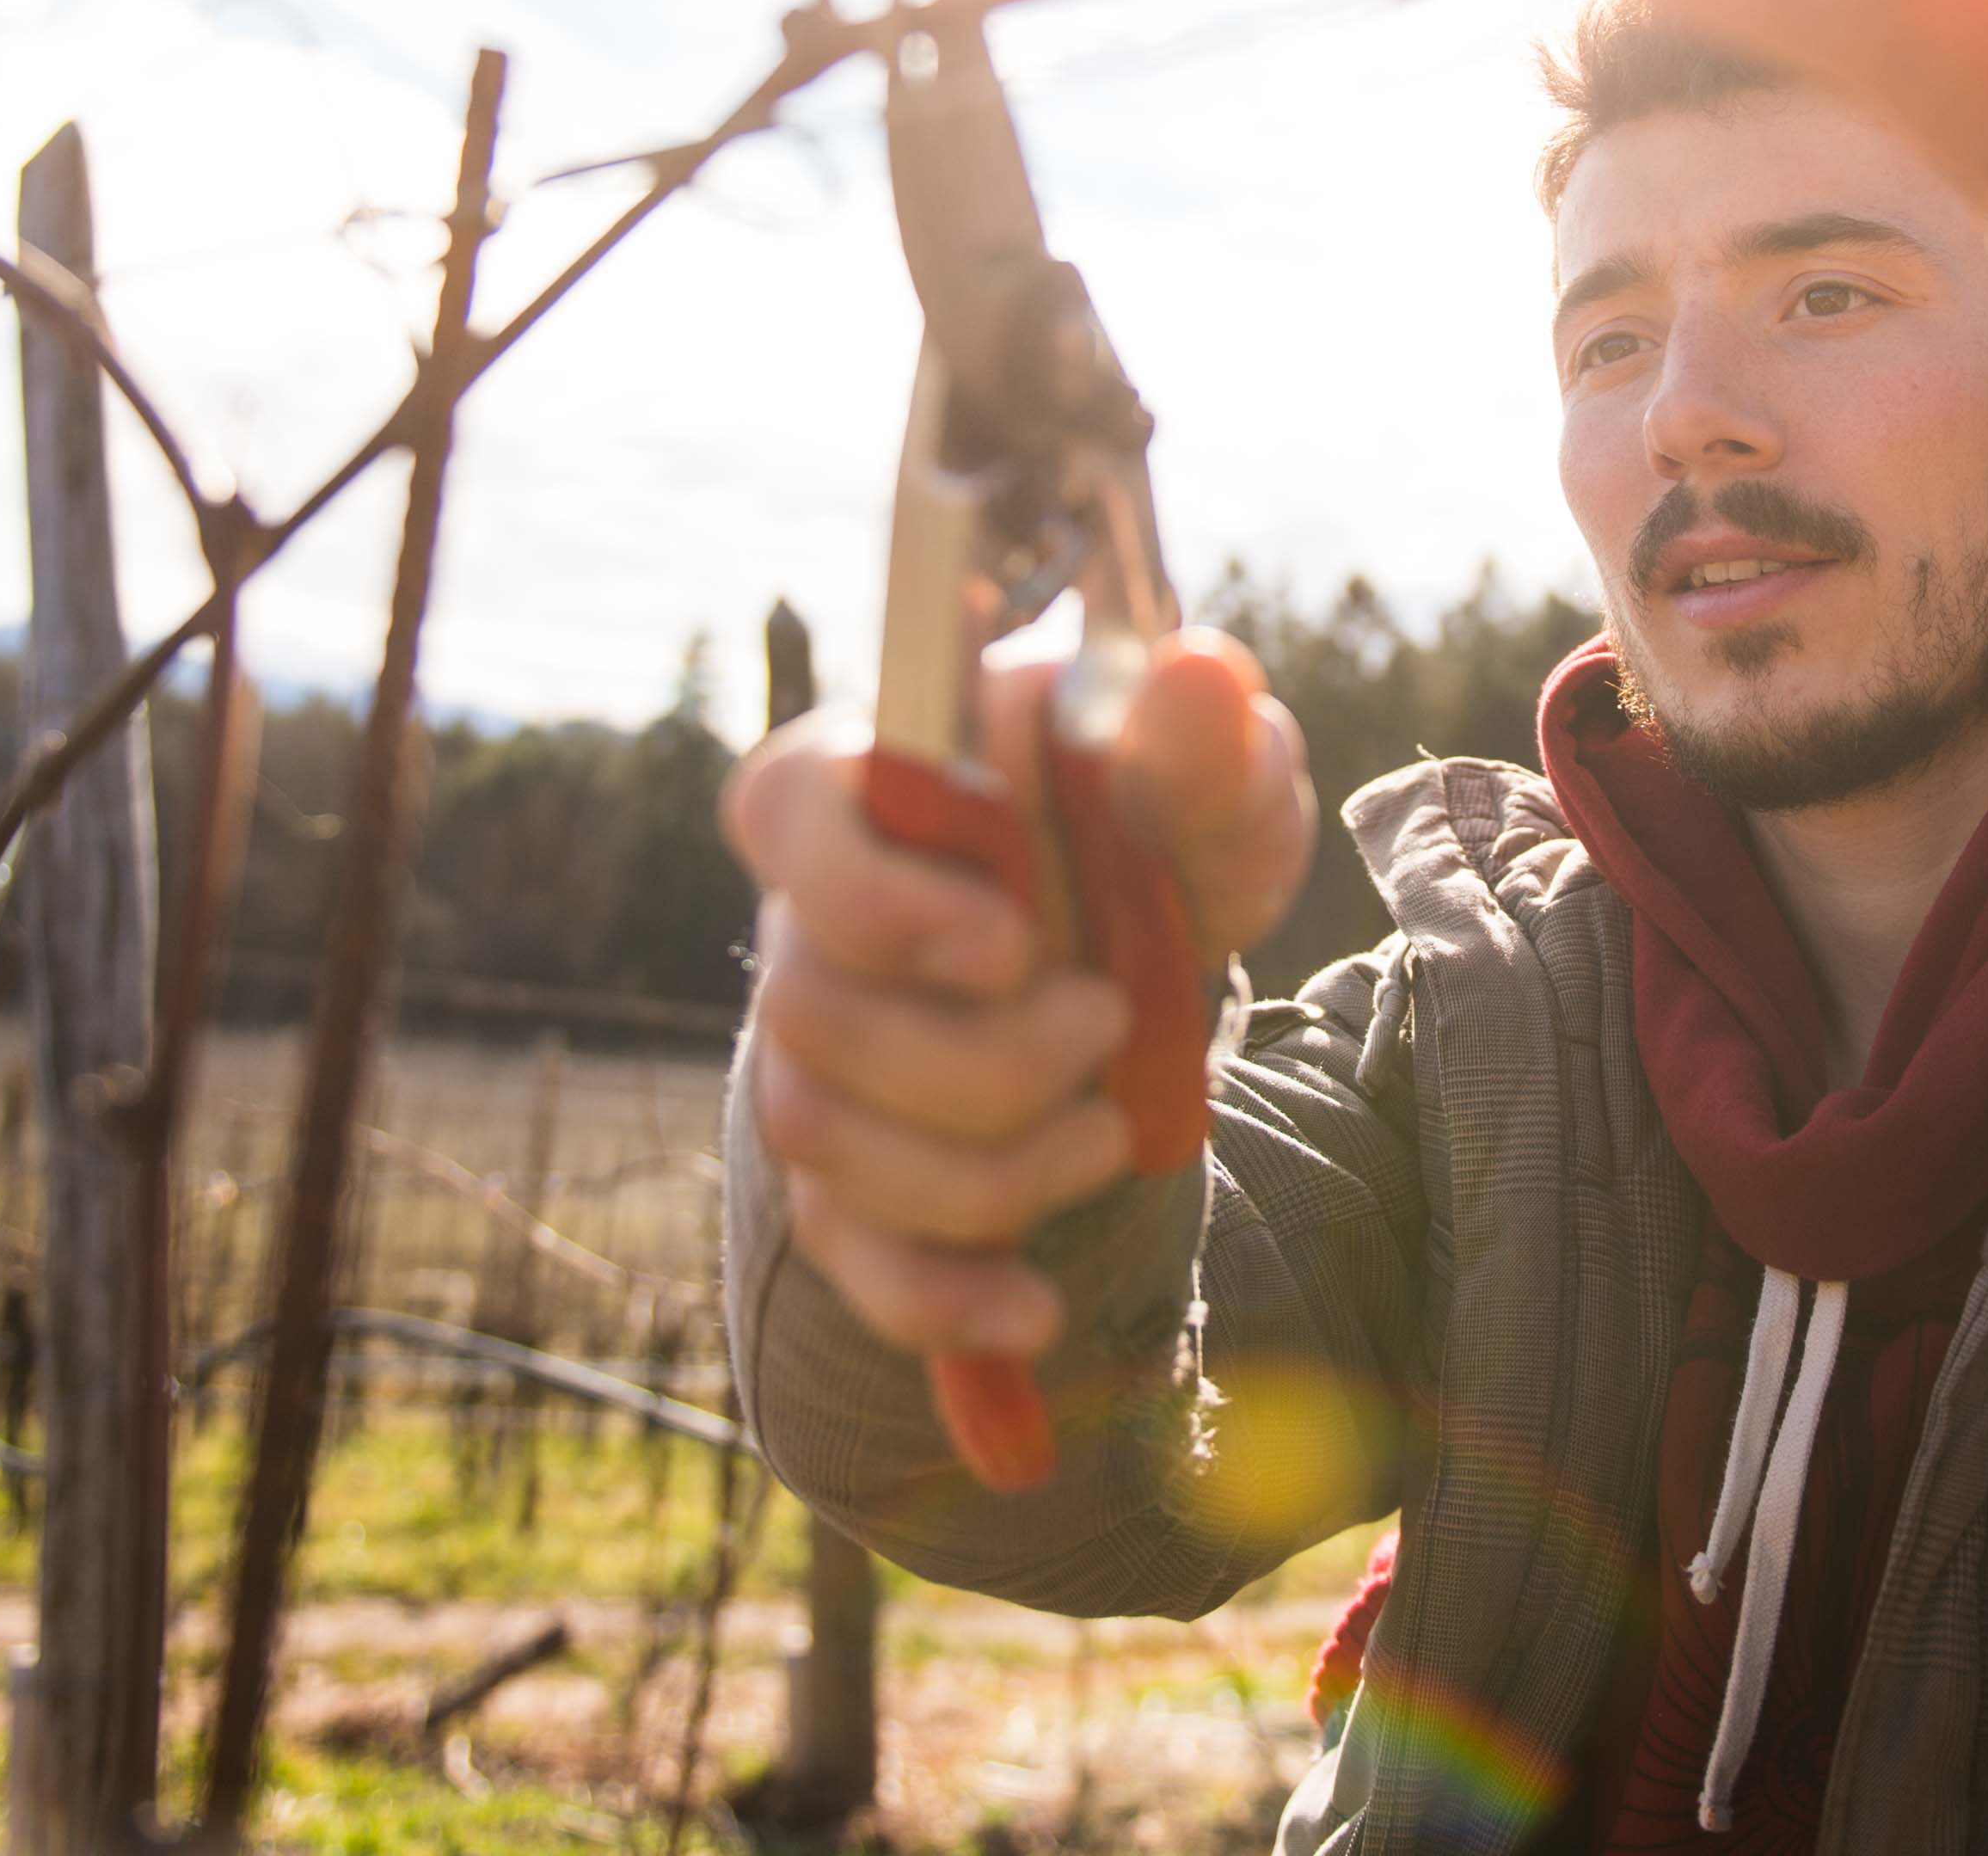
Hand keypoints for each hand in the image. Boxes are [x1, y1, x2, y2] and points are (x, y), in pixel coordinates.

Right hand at [721, 628, 1313, 1359]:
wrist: (1153, 939)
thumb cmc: (1157, 825)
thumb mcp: (1207, 781)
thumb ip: (1202, 741)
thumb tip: (1206, 677)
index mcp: (875, 784)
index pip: (781, 810)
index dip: (873, 894)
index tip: (1008, 937)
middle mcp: (812, 919)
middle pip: (809, 1011)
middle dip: (972, 1057)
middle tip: (1107, 1025)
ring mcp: (820, 1055)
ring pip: (821, 1140)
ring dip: (980, 1168)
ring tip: (1109, 1133)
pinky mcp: (856, 1174)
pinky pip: (850, 1258)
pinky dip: (938, 1300)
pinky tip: (1031, 1310)